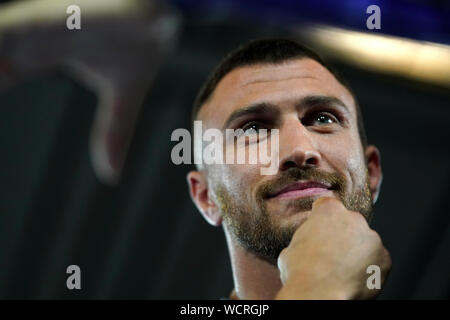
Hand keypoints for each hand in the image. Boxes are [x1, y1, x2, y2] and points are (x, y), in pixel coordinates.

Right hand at [275, 197, 390, 299]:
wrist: (318, 293)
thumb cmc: (301, 272)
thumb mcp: (291, 247)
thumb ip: (305, 240)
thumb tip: (306, 247)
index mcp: (329, 211)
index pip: (327, 205)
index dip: (323, 218)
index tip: (321, 228)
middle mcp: (354, 219)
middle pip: (350, 223)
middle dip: (343, 235)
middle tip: (331, 254)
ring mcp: (372, 239)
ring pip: (365, 243)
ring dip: (357, 252)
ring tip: (343, 270)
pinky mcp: (385, 259)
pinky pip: (378, 262)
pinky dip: (369, 269)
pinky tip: (354, 279)